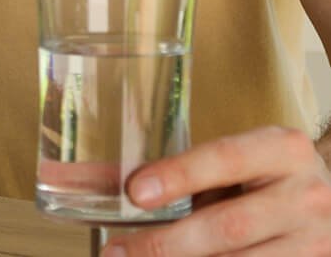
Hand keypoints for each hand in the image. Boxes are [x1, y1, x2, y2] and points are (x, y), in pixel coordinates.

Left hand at [103, 127, 330, 254]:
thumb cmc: (267, 179)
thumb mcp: (234, 163)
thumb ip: (175, 173)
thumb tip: (86, 178)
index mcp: (282, 149)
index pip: (225, 158)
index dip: (180, 175)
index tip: (135, 191)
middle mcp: (305, 195)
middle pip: (229, 225)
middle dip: (167, 243)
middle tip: (118, 252)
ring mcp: (315, 243)